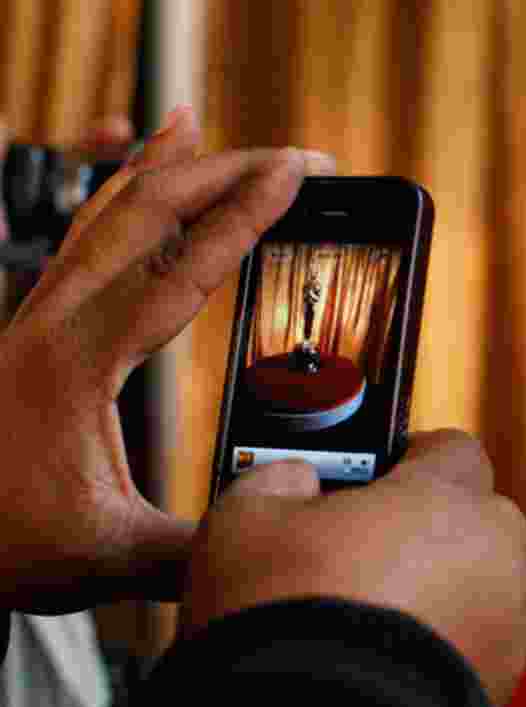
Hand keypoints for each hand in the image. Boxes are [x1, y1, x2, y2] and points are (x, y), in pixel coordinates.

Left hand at [0, 105, 335, 613]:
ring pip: (107, 211)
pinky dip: (120, 191)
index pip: (182, 268)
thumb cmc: (3, 543)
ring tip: (207, 130)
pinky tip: (139, 172)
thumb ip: (200, 551)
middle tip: (297, 160)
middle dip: (227, 172)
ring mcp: (39, 312)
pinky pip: (84, 232)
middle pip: (146, 212)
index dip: (246, 215)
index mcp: (80, 364)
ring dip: (170, 170)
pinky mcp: (37, 319)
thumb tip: (278, 534)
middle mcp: (54, 320)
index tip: (294, 174)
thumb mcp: (108, 558)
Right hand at [182, 429, 525, 706]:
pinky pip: (474, 635)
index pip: (449, 448)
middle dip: (425, 525)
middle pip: (469, 516)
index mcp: (446, 496)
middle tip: (362, 549)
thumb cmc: (286, 621)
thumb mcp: (245, 523)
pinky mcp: (503, 677)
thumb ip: (279, 477)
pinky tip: (385, 654)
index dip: (408, 459)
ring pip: (475, 579)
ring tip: (367, 611)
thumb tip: (294, 480)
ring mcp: (507, 621)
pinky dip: (440, 637)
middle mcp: (495, 553)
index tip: (373, 480)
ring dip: (437, 585)